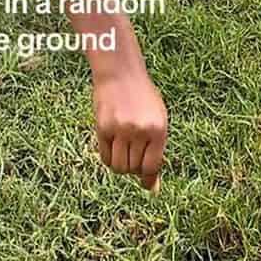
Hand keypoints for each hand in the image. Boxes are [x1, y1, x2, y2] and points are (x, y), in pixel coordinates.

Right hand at [92, 64, 166, 191]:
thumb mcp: (157, 121)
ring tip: (123, 153)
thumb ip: (156, 152)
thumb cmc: (143, 99)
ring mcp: (119, 129)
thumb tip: (153, 188)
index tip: (147, 185)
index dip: (149, 179)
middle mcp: (139, 131)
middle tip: (134, 157)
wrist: (120, 73)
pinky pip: (105, 156)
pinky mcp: (102, 127)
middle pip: (134, 168)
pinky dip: (109, 158)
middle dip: (134, 169)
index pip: (152, 166)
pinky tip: (113, 148)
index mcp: (158, 129)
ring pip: (119, 165)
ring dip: (121, 165)